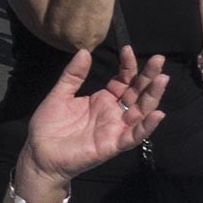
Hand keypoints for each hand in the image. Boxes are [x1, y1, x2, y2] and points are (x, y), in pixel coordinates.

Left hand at [19, 45, 165, 187]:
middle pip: (137, 93)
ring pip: (141, 112)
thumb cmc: (50, 126)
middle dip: (149, 76)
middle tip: (159, 59)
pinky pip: (134, 136)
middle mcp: (114, 113)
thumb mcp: (60, 95)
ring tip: (162, 79)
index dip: (128, 65)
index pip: (124, 80)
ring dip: (153, 96)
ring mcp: (115, 129)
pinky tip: (157, 114)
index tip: (127, 49)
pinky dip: (146, 126)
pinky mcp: (113, 145)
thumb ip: (73, 75)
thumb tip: (84, 51)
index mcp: (103, 99)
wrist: (40, 153)